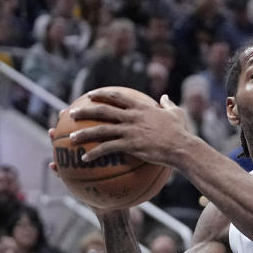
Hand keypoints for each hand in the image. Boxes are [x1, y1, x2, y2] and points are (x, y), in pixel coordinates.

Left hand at [66, 90, 190, 166]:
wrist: (181, 146)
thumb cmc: (181, 131)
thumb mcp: (176, 113)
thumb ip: (168, 104)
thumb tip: (165, 97)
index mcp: (141, 108)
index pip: (117, 96)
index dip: (102, 95)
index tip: (90, 95)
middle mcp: (132, 117)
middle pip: (103, 111)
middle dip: (85, 111)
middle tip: (71, 113)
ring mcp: (130, 131)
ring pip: (101, 130)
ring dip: (84, 133)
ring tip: (71, 138)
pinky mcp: (130, 145)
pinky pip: (108, 148)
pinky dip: (95, 152)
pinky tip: (85, 158)